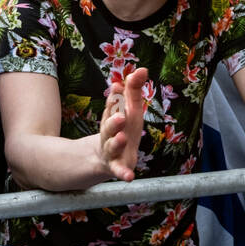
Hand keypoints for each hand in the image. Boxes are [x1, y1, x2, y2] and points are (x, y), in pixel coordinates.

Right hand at [96, 67, 148, 181]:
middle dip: (113, 119)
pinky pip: (118, 171)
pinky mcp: (117, 166)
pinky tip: (129, 176)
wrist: (103, 157)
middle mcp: (110, 132)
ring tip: (122, 137)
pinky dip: (123, 173)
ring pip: (111, 146)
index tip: (119, 87)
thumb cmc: (121, 128)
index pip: (113, 105)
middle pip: (109, 125)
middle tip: (120, 115)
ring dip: (116, 142)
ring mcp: (112, 150)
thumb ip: (134, 89)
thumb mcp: (128, 108)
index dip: (115, 97)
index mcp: (113, 116)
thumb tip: (142, 69)